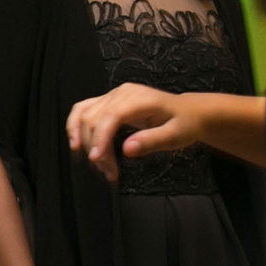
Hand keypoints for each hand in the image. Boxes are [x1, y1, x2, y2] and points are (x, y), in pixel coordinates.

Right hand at [65, 83, 195, 182]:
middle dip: (94, 147)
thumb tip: (127, 149)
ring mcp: (113, 96)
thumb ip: (152, 141)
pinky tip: (76, 142)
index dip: (99, 139)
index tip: (97, 160)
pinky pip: (83, 110)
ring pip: (83, 114)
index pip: (109, 117)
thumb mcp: (176, 136)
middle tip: (107, 171)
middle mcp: (122, 94)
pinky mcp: (108, 102)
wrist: (189, 113)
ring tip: (94, 161)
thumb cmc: (185, 123)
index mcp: (138, 99)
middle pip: (93, 118)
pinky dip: (75, 126)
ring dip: (82, 140)